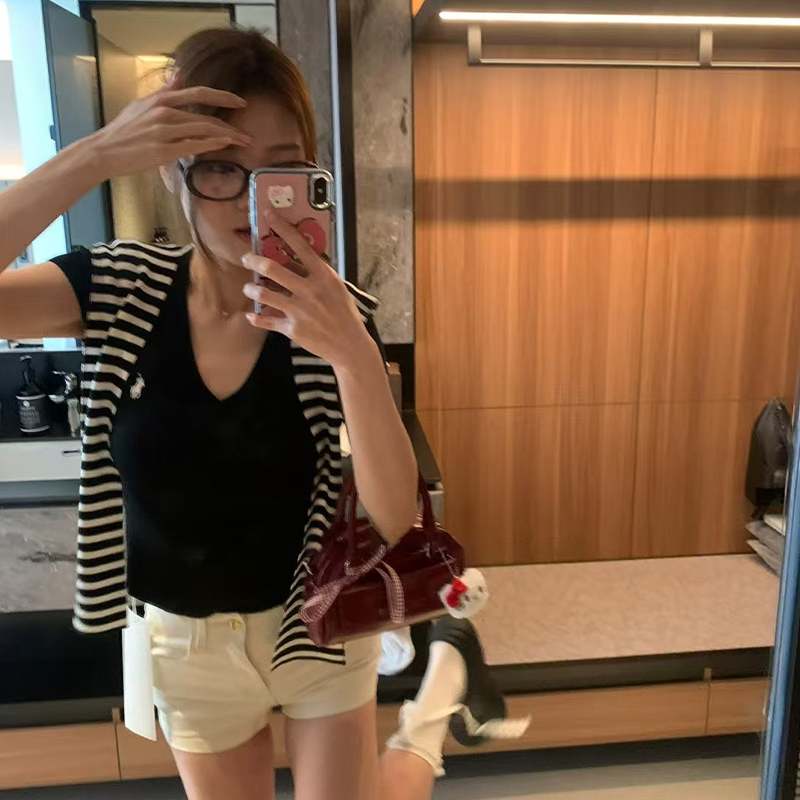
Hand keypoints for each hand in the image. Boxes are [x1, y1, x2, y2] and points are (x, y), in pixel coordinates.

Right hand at [90, 75, 250, 178]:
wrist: (104, 151)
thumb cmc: (124, 131)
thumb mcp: (142, 105)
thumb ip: (164, 91)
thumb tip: (180, 74)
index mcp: (161, 100)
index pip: (198, 93)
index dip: (222, 96)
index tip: (240, 102)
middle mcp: (164, 112)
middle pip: (206, 116)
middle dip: (231, 126)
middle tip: (249, 135)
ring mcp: (164, 131)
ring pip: (204, 130)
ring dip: (228, 137)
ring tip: (243, 143)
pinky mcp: (163, 150)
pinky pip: (193, 145)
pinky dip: (211, 144)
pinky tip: (225, 145)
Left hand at [242, 211, 377, 371]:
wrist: (349, 345)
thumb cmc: (344, 313)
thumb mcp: (335, 287)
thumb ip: (315, 273)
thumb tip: (292, 257)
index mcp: (323, 276)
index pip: (300, 246)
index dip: (283, 228)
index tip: (268, 215)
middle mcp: (309, 291)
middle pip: (273, 269)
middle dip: (254, 260)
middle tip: (246, 258)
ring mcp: (300, 311)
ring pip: (264, 294)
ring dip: (251, 288)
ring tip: (249, 287)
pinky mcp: (293, 329)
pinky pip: (266, 321)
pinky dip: (256, 318)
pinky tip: (251, 315)